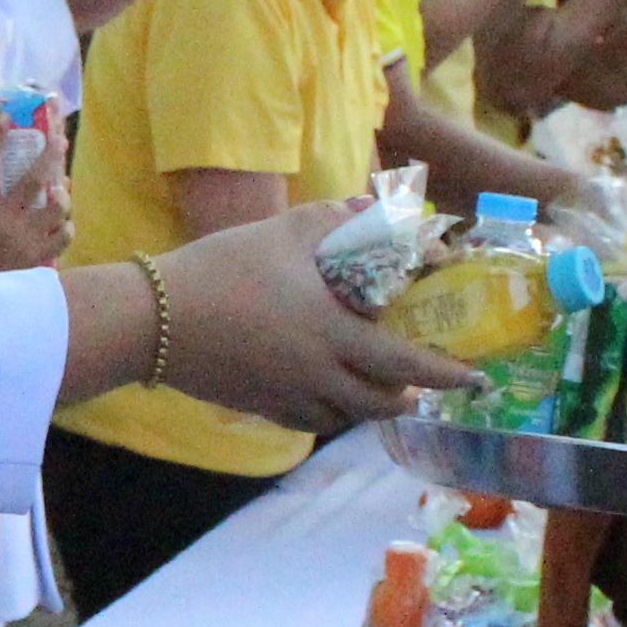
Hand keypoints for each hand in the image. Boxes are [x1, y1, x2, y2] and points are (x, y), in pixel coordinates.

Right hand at [0, 124, 69, 274]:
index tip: (5, 117)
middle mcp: (6, 221)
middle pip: (35, 181)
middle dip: (50, 156)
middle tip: (60, 140)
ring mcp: (27, 241)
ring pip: (58, 209)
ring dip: (62, 196)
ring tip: (61, 189)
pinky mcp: (40, 260)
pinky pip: (64, 237)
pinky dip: (65, 227)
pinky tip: (60, 224)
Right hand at [146, 208, 478, 430]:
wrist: (155, 319)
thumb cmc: (224, 268)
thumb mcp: (284, 231)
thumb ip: (334, 219)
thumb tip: (371, 207)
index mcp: (332, 332)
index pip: (404, 364)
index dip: (443, 374)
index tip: (472, 378)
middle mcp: (318, 373)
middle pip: (379, 402)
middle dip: (411, 397)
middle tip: (426, 389)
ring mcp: (287, 394)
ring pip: (346, 416)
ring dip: (371, 406)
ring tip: (380, 391)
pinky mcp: (260, 404)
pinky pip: (309, 420)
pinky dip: (330, 412)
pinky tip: (327, 397)